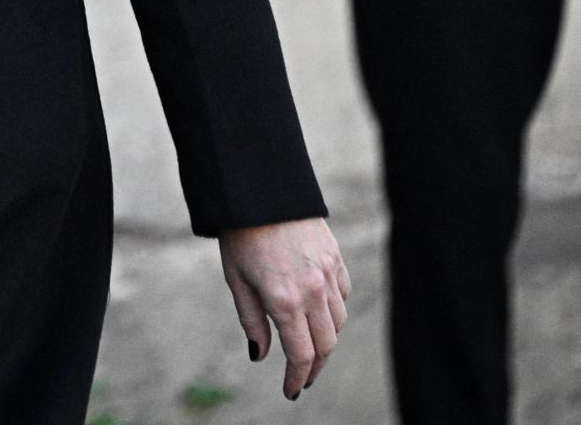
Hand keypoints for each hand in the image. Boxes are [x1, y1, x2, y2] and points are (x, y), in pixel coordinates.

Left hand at [220, 217, 349, 401]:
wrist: (259, 190)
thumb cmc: (239, 235)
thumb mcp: (236, 280)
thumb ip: (251, 321)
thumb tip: (261, 356)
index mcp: (284, 300)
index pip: (301, 354)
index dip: (298, 378)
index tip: (291, 391)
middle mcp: (312, 290)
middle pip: (326, 345)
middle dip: (314, 367)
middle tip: (303, 377)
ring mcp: (328, 273)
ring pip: (338, 322)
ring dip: (326, 339)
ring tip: (310, 346)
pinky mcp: (336, 258)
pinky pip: (344, 295)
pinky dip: (335, 309)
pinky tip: (320, 311)